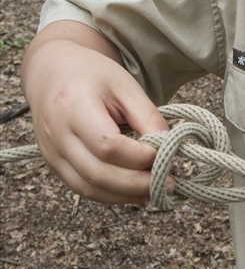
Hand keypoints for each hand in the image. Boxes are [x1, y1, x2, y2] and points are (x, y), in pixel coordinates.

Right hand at [21, 21, 170, 203]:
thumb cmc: (93, 77)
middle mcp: (57, 134)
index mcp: (73, 106)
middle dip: (138, 184)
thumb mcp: (126, 87)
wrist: (54, 73)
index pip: (107, 145)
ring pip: (90, 188)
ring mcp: (52, 153)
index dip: (139, 157)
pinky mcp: (54, 166)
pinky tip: (135, 191)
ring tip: (156, 190)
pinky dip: (113, 196)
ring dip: (127, 195)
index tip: (163, 154)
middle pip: (98, 173)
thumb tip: (168, 147)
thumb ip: (148, 117)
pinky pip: (84, 190)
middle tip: (168, 182)